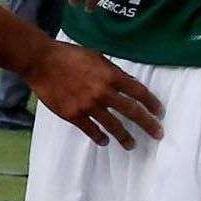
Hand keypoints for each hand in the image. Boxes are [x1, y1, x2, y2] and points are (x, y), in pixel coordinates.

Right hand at [25, 40, 164, 147]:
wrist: (41, 62)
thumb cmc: (69, 56)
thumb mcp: (97, 57)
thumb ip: (113, 72)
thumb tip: (128, 84)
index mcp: (110, 75)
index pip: (138, 92)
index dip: (151, 103)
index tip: (159, 112)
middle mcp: (103, 92)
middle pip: (132, 111)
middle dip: (148, 124)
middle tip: (158, 134)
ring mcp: (88, 105)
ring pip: (113, 125)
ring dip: (124, 137)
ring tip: (132, 145)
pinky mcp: (73, 115)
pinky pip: (91, 130)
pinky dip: (100, 137)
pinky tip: (104, 141)